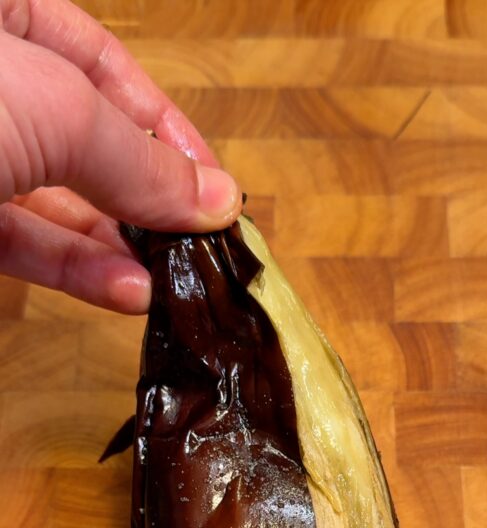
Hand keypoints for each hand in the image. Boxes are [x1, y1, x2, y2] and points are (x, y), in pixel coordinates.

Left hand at [0, 0, 241, 311]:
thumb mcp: (58, 110)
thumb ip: (139, 161)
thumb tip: (217, 200)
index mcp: (3, 13)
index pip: (101, 63)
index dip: (164, 124)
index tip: (212, 185)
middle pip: (84, 141)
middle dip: (145, 199)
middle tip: (198, 242)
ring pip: (52, 202)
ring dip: (119, 248)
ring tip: (174, 281)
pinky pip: (19, 243)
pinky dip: (75, 271)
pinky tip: (129, 293)